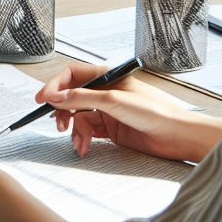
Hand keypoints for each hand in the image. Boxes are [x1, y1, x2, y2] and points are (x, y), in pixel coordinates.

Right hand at [37, 63, 221, 162]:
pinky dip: (82, 139)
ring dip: (74, 130)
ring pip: (78, 117)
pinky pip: (87, 131)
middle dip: (62, 111)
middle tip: (58, 124)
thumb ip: (83, 98)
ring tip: (77, 141)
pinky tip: (85, 147)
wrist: (178, 136)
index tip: (43, 99)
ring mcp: (108, 111)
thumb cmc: (157, 112)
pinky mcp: (111, 130)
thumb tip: (56, 96)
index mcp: (108, 77)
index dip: (55, 85)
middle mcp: (106, 92)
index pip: (73, 74)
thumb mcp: (114, 101)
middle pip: (72, 97)